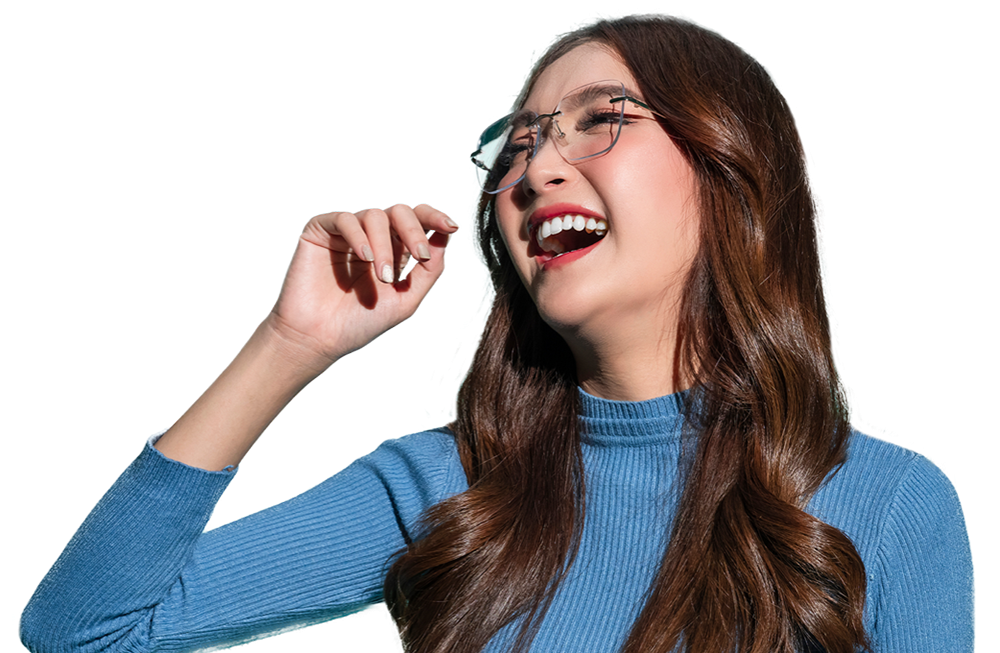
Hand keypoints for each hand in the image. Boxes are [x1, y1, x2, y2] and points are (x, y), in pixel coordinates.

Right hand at [264, 203, 459, 372]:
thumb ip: (430, 270)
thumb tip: (446, 235)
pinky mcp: (320, 231)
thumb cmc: (361, 323)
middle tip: (420, 257)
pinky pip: (344, 218)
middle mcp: (372, 237)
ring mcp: (346, 233)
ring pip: (374, 215)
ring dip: (386, 245)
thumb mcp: (406, 299)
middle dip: (415, 231)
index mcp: (394, 250)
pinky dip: (359, 236)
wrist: (319, 339)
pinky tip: (365, 258)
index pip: (417, 221)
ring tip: (383, 277)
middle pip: (400, 211)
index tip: (451, 226)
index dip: (435, 218)